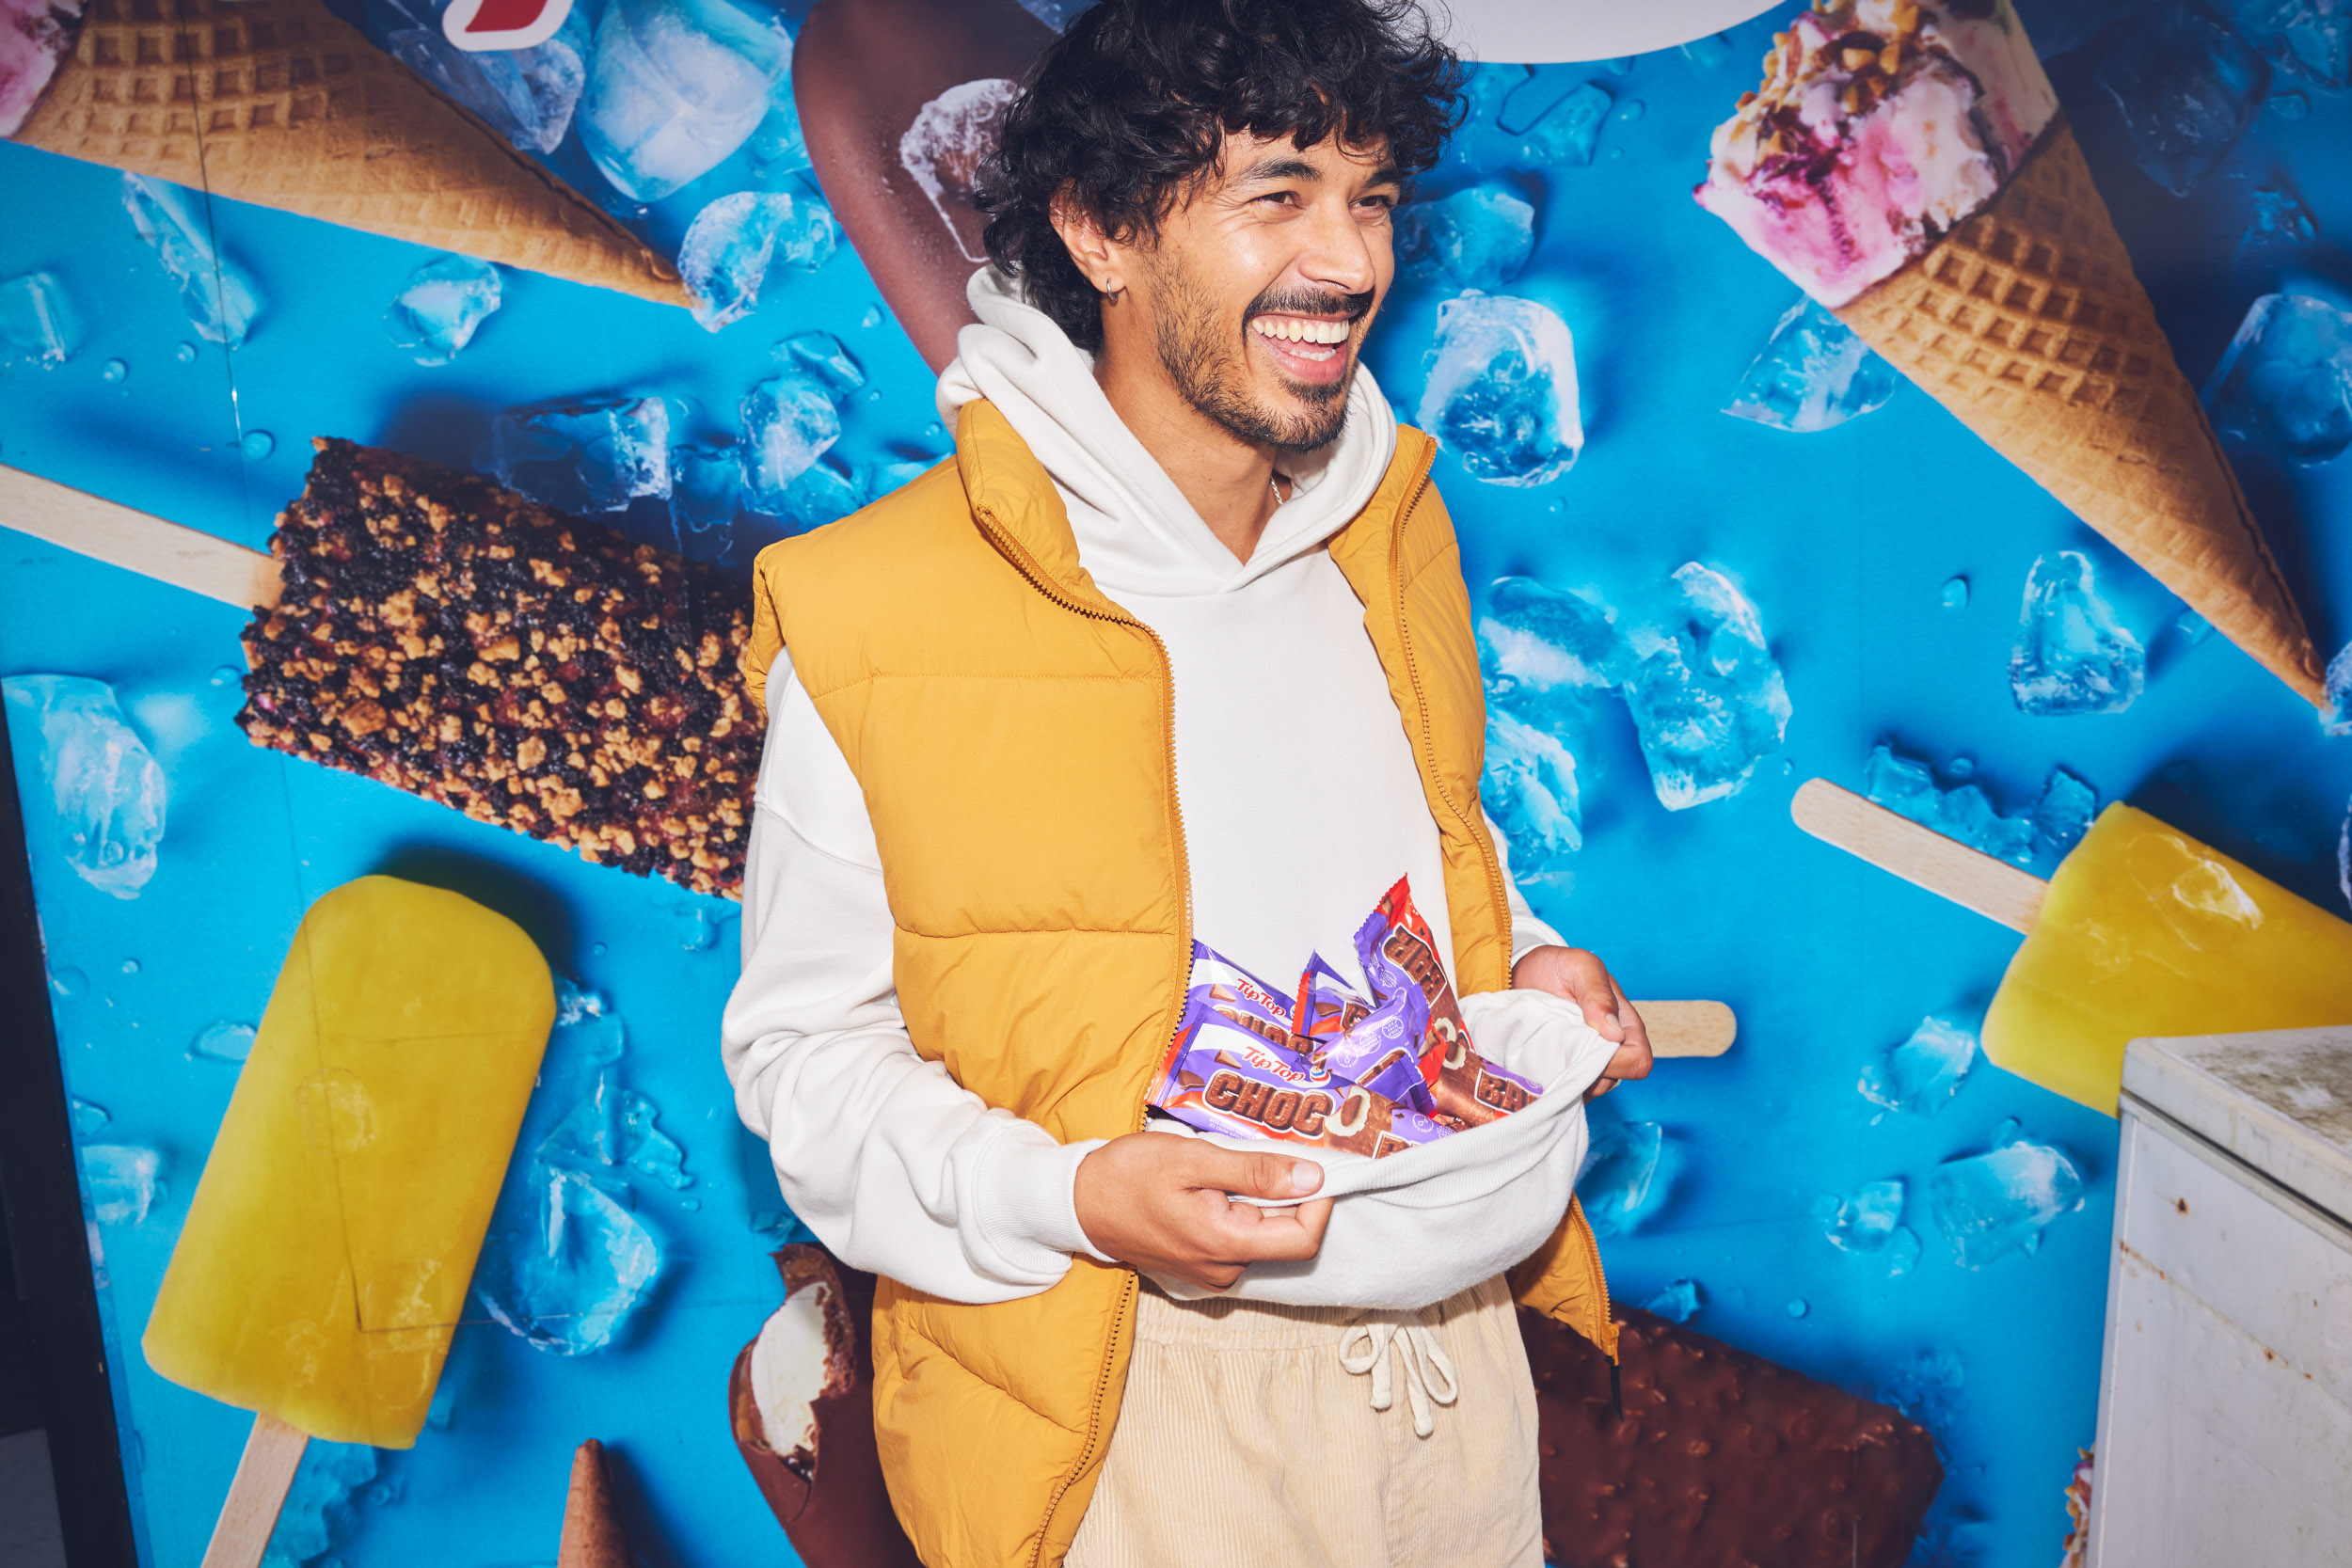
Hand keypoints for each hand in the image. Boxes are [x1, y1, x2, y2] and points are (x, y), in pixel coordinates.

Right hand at [1074, 1133, 1333, 1291]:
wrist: (1077, 1202)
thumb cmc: (1128, 1175)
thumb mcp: (1193, 1160)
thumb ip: (1255, 1171)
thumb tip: (1313, 1178)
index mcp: (1226, 1245)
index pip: (1304, 1238)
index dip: (1319, 1201)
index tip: (1311, 1164)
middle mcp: (1224, 1269)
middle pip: (1285, 1235)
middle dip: (1284, 1194)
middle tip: (1256, 1156)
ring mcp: (1211, 1271)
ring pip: (1261, 1235)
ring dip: (1257, 1201)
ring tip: (1222, 1169)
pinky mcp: (1200, 1266)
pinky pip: (1238, 1239)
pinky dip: (1239, 1211)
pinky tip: (1212, 1188)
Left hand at [1510, 945, 1652, 1099]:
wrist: (1521, 973)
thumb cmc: (1557, 966)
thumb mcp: (1580, 967)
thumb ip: (1598, 994)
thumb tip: (1616, 1034)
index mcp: (1624, 1025)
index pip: (1637, 1061)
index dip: (1616, 1061)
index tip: (1583, 1043)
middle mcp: (1609, 1048)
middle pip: (1609, 1081)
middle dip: (1583, 1069)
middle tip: (1555, 1043)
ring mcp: (1584, 1061)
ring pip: (1585, 1089)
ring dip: (1563, 1075)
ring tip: (1544, 1048)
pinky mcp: (1562, 1070)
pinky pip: (1562, 1089)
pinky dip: (1550, 1080)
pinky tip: (1537, 1060)